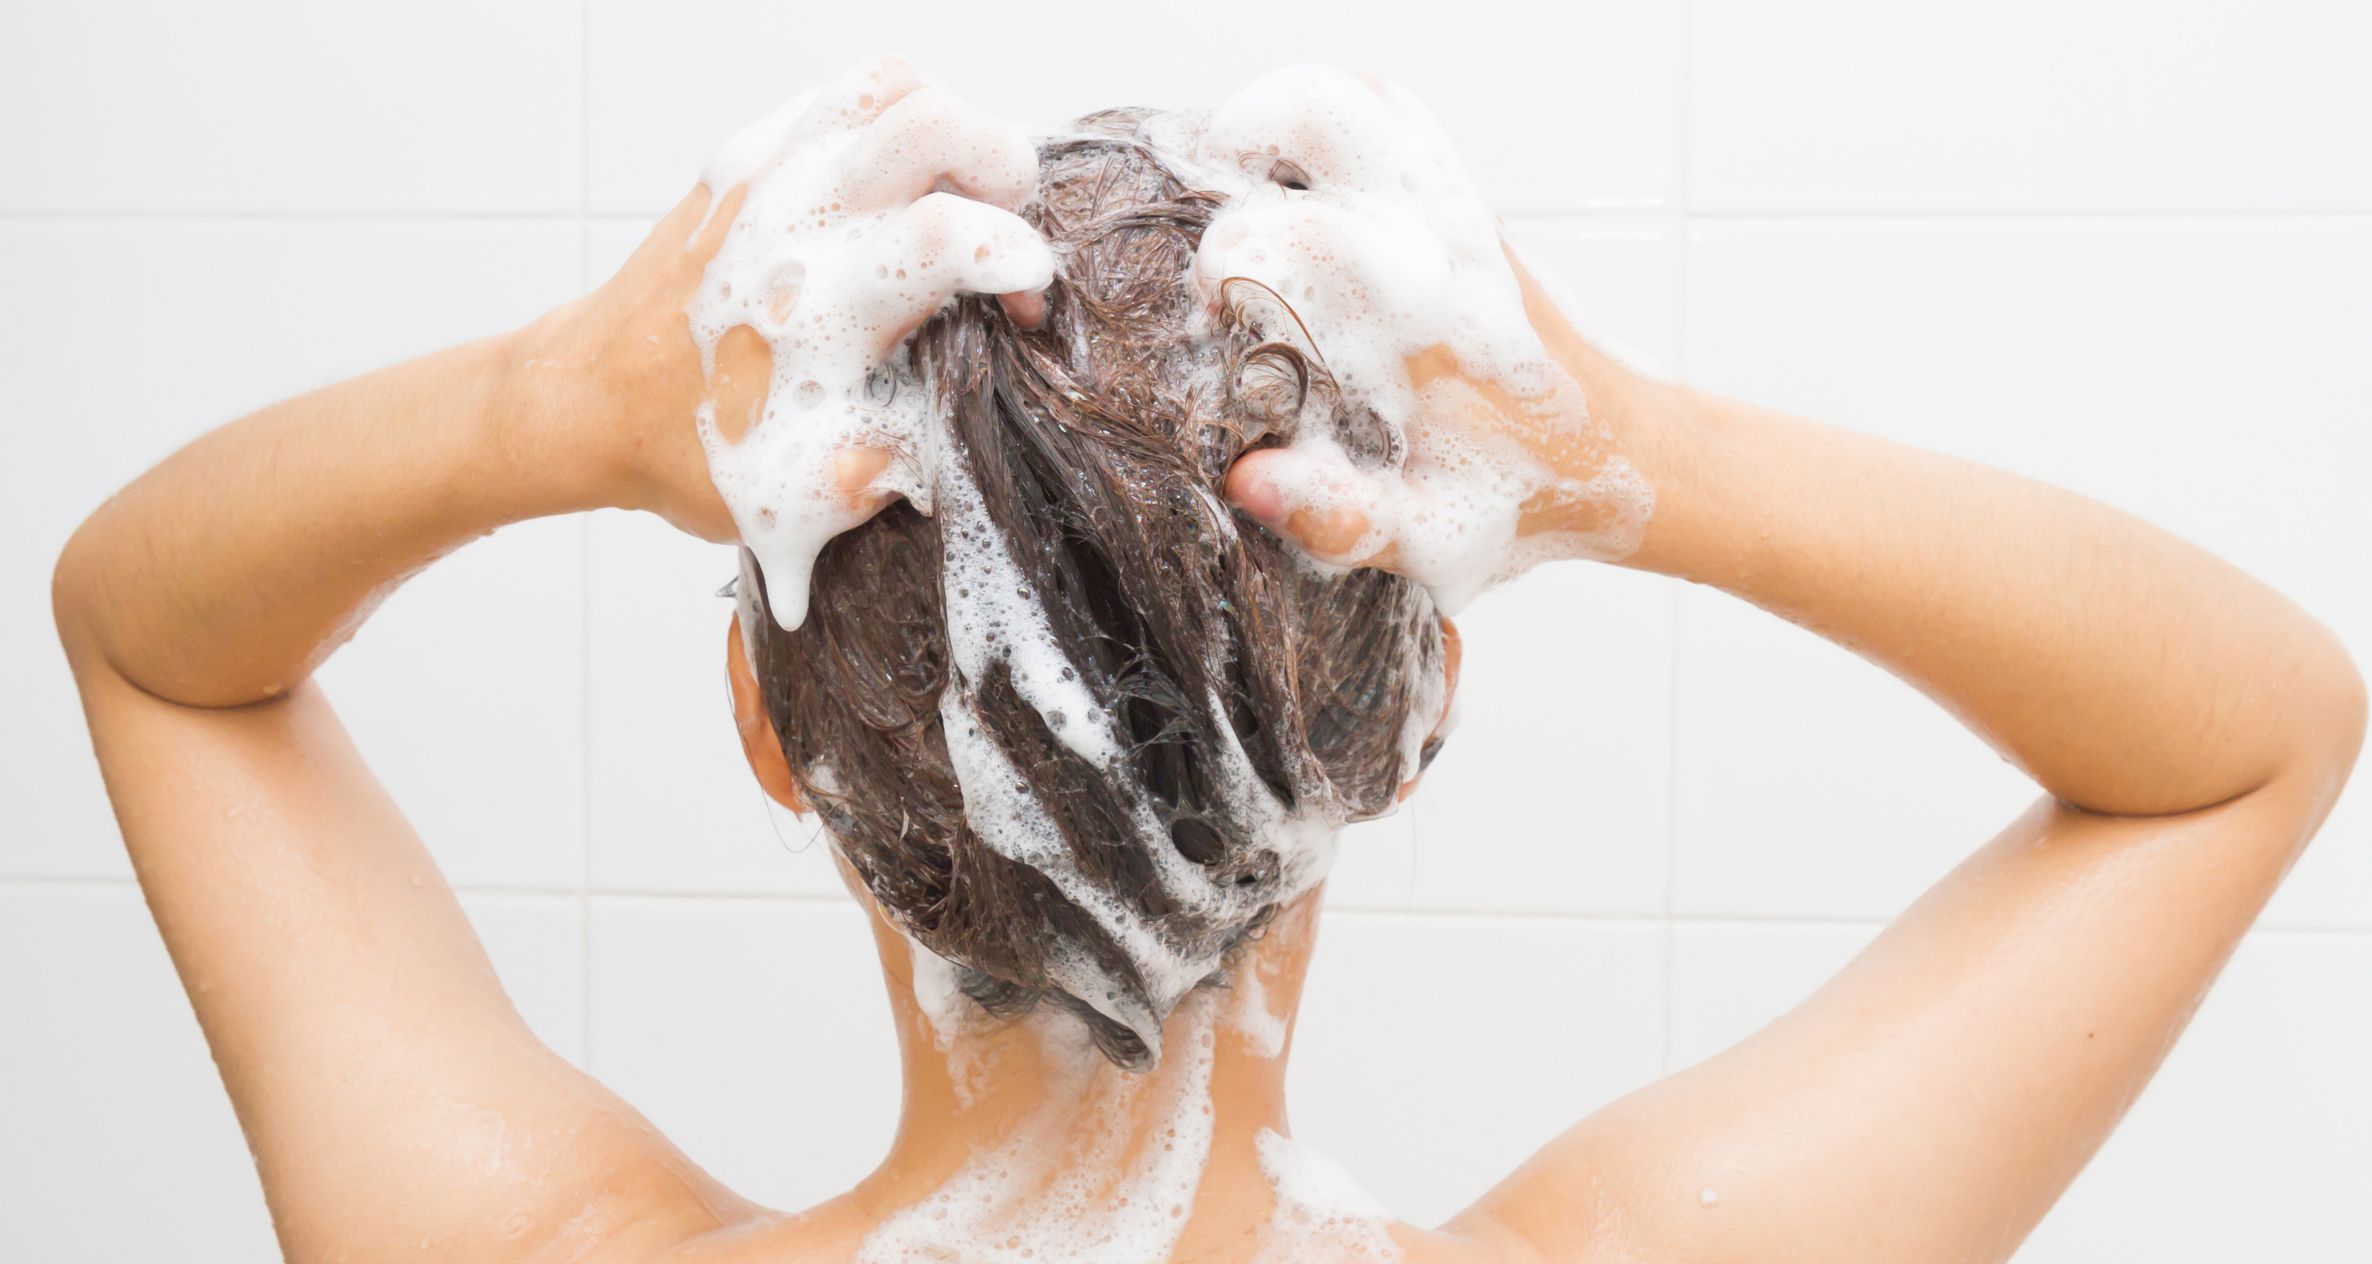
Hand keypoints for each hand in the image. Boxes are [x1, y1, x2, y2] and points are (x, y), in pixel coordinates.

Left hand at [507, 57, 1052, 570]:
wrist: (584, 401)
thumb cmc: (687, 450)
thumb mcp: (793, 500)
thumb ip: (882, 473)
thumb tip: (947, 445)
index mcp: (819, 311)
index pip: (944, 235)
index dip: (1015, 256)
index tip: (1025, 303)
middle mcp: (794, 225)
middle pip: (931, 124)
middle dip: (1002, 167)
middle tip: (1003, 231)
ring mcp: (768, 175)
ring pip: (892, 87)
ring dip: (950, 131)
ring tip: (961, 194)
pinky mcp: (747, 157)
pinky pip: (843, 99)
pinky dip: (893, 126)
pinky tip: (899, 191)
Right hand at [1195, 65, 1657, 607]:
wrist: (1627, 456)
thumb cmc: (1525, 496)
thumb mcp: (1429, 532)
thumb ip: (1338, 514)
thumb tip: (1250, 482)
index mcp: (1423, 323)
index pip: (1298, 238)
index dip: (1229, 265)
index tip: (1216, 312)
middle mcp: (1442, 245)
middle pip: (1326, 117)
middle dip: (1245, 144)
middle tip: (1215, 210)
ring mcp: (1458, 213)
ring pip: (1359, 103)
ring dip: (1284, 127)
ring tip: (1244, 183)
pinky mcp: (1467, 208)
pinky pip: (1392, 123)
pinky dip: (1331, 136)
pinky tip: (1301, 196)